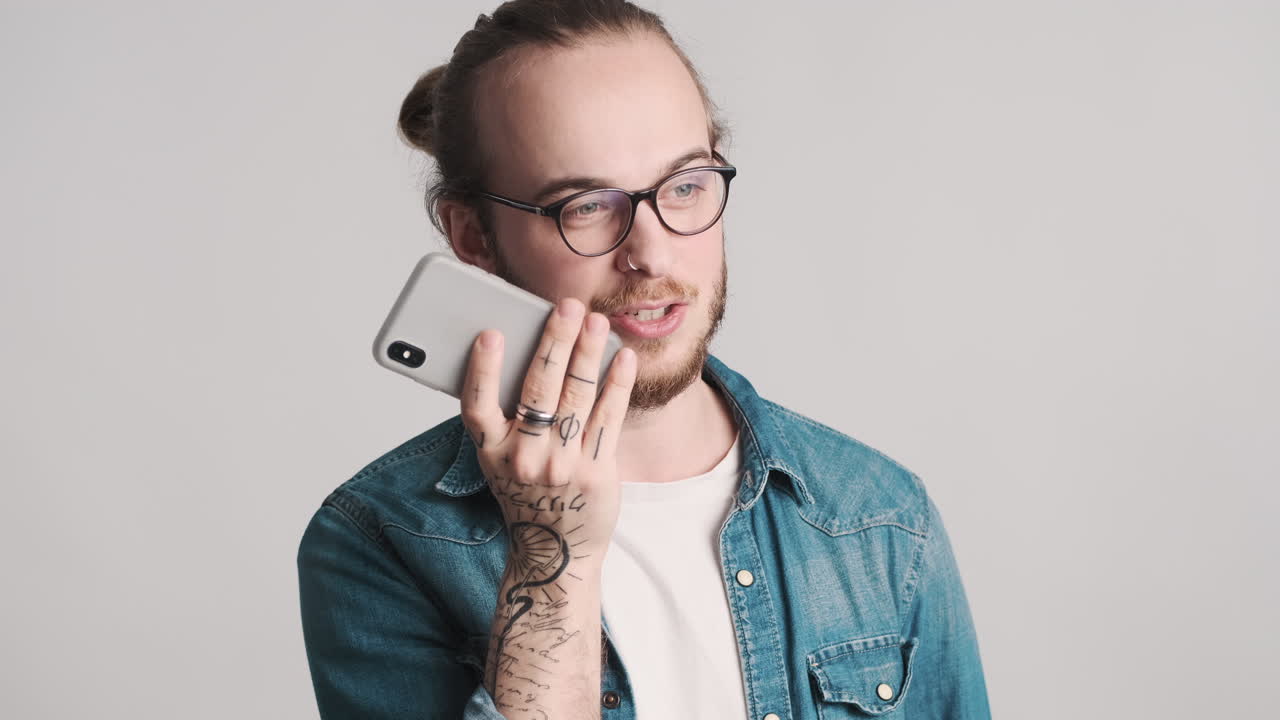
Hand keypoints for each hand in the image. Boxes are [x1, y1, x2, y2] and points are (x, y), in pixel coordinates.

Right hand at [461, 297, 635, 569]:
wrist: (555, 554)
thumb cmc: (527, 493)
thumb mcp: (501, 460)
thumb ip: (508, 416)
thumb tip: (527, 350)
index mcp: (490, 452)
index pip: (477, 405)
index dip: (482, 369)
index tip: (490, 333)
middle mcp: (522, 459)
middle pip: (537, 390)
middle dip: (554, 342)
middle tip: (566, 306)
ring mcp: (561, 467)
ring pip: (576, 397)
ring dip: (588, 353)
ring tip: (596, 322)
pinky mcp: (595, 473)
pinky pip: (608, 418)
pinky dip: (616, 384)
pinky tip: (623, 358)